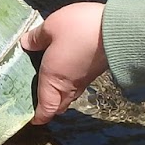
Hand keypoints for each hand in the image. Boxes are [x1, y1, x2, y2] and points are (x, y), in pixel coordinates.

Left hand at [21, 2, 108, 123]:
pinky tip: (65, 68)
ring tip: (48, 84)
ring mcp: (85, 79)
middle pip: (58, 105)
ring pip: (69, 96)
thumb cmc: (79, 29)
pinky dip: (69, 83)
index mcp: (53, 78)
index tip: (32, 119)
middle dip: (48, 107)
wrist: (119, 29)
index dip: (39, 116)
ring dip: (59, 95)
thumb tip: (25, 44)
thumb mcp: (52, 26)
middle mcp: (69, 84)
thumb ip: (37, 37)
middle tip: (37, 99)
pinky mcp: (95, 71)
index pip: (46, 108)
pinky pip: (77, 84)